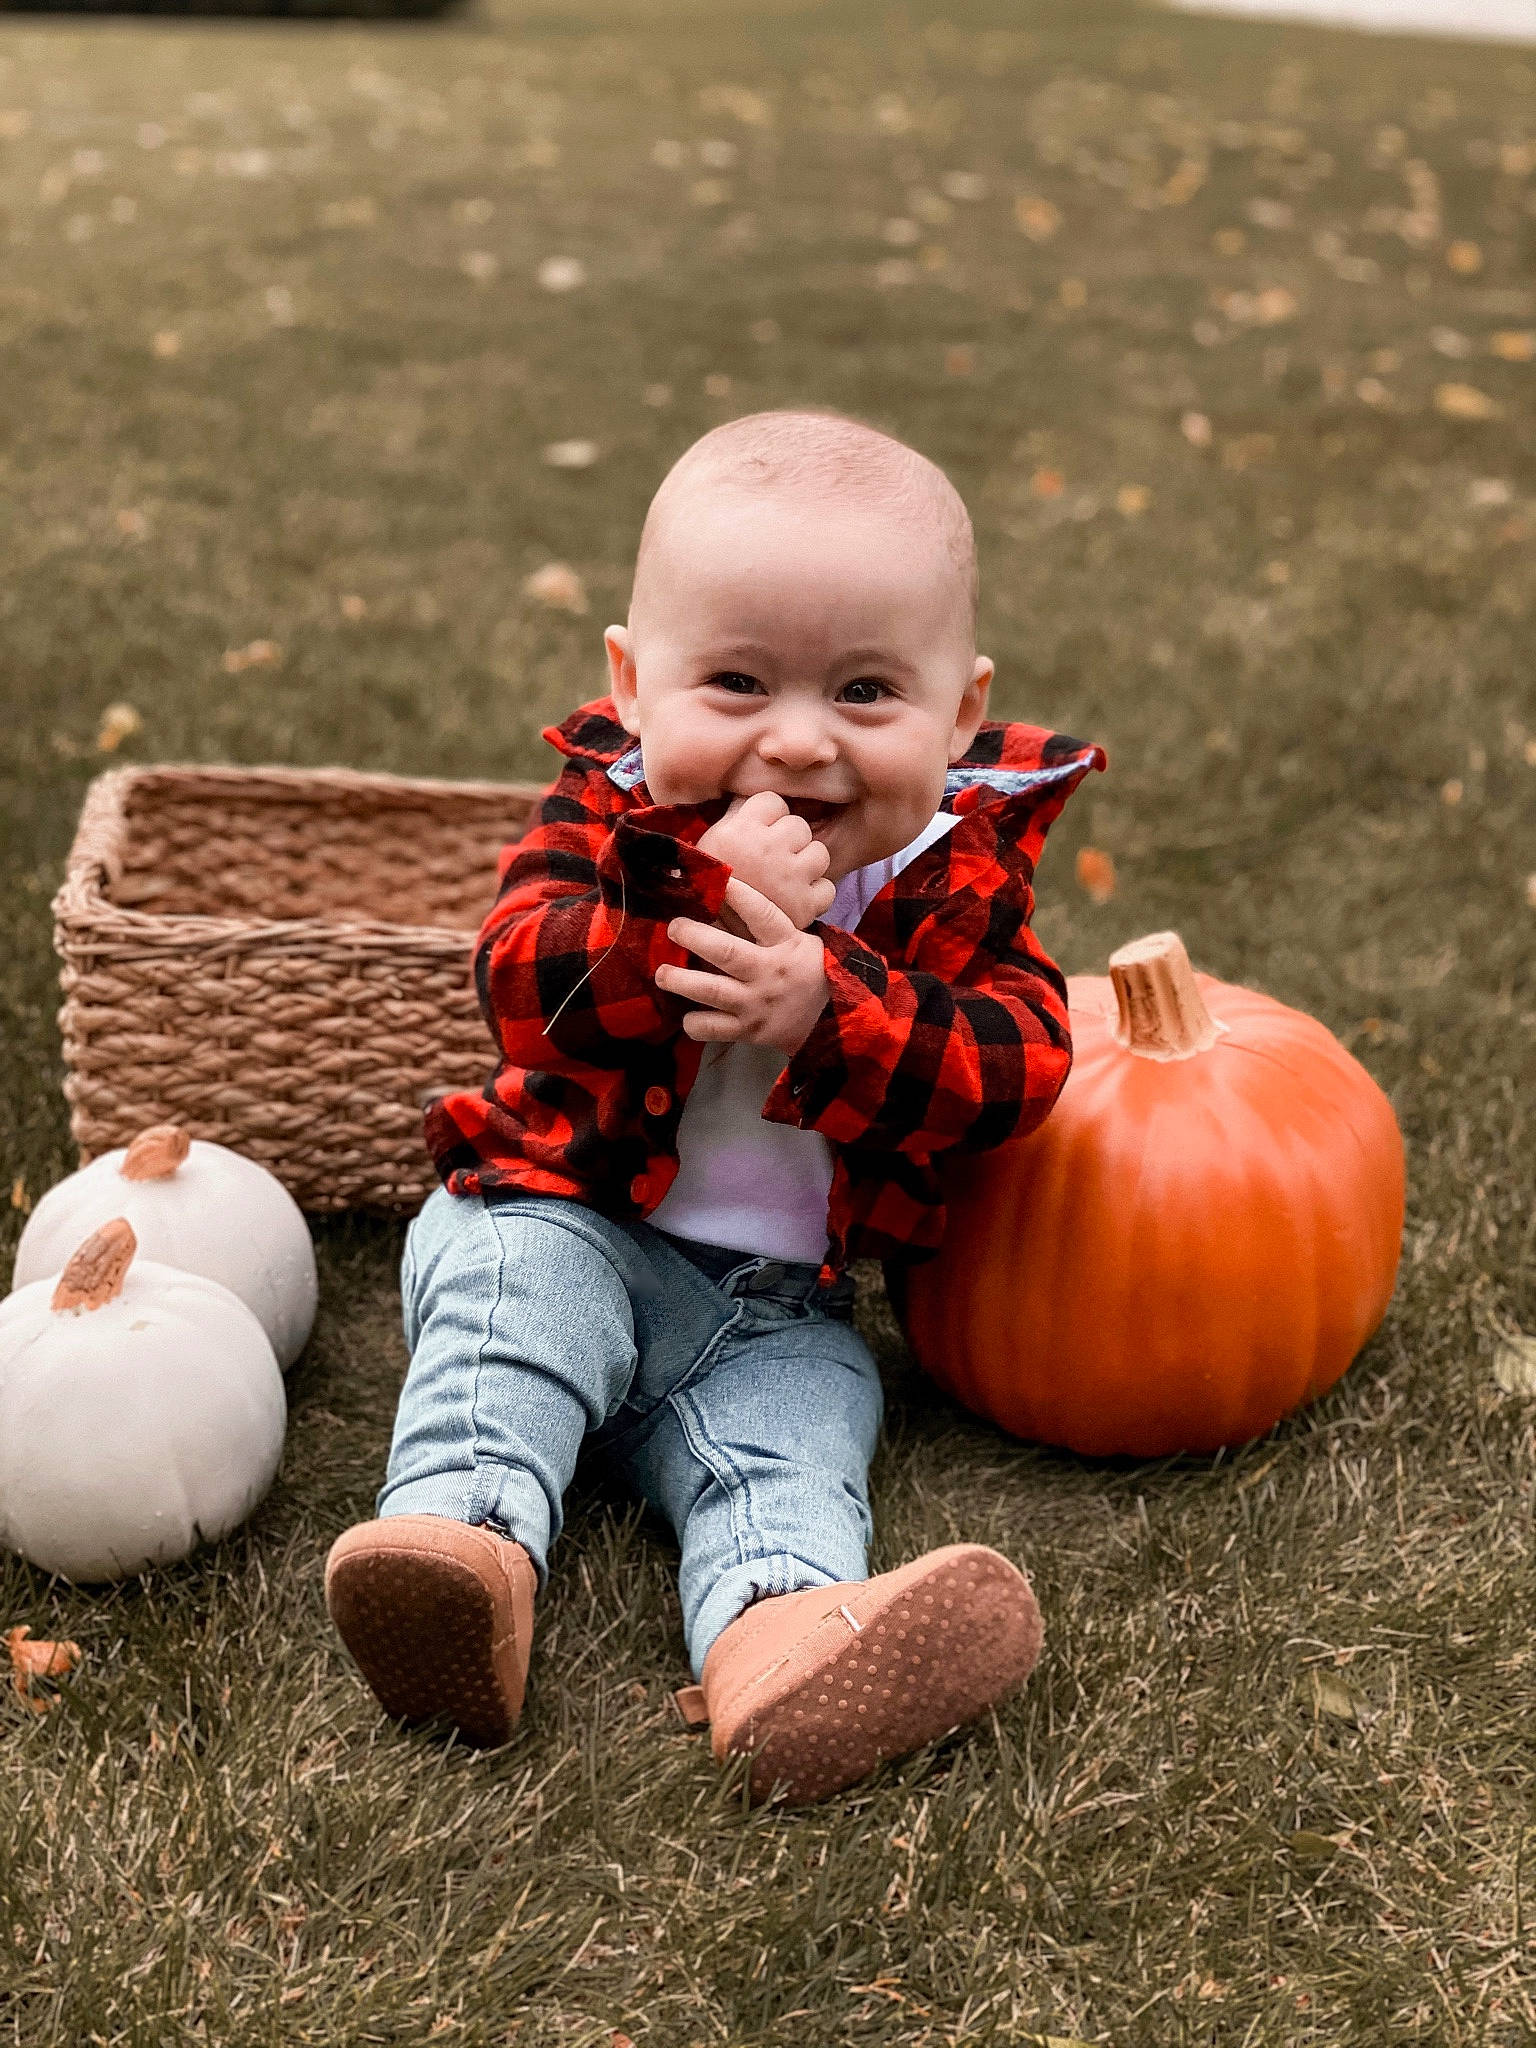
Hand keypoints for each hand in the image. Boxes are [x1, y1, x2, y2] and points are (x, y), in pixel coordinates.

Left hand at [659, 878, 829, 1056]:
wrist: (832, 1018)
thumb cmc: (807, 971)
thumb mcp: (797, 942)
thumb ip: (763, 926)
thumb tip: (720, 896)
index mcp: (785, 944)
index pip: (761, 913)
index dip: (738, 895)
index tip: (716, 880)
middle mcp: (769, 972)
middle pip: (727, 952)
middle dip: (695, 937)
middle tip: (673, 927)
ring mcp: (757, 1003)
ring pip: (713, 991)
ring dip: (682, 981)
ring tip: (662, 974)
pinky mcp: (749, 1030)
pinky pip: (716, 1028)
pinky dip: (696, 1023)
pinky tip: (685, 1016)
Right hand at [697, 792, 835, 932]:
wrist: (708, 935)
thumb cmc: (706, 885)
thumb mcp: (711, 841)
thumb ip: (737, 815)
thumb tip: (753, 792)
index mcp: (741, 830)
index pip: (774, 801)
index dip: (769, 816)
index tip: (761, 831)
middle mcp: (768, 849)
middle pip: (799, 826)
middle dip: (789, 840)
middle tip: (774, 859)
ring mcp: (789, 878)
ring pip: (820, 854)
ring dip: (807, 864)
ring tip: (788, 877)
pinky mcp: (804, 905)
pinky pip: (827, 887)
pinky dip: (816, 894)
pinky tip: (797, 897)